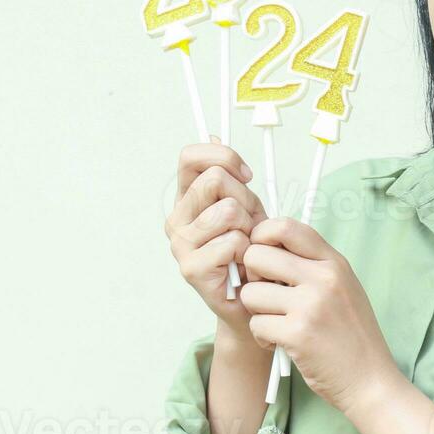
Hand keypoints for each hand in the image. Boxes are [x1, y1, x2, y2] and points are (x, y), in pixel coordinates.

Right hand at [165, 140, 267, 336]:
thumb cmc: (253, 252)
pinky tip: (245, 268)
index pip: (191, 156)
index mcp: (187, 199)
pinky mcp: (191, 269)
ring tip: (248, 248)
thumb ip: (229, 176)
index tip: (246, 176)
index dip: (223, 156)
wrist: (256, 301)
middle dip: (246, 199)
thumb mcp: (247, 206)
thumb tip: (212, 132)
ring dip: (249, 228)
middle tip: (251, 225)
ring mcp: (180, 245)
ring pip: (227, 211)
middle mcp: (176, 219)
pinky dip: (249, 254)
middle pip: (215, 180)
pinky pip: (233, 242)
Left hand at [239, 217, 401, 414]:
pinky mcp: (297, 334)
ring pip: (250, 293)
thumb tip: (266, 248)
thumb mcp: (343, 288)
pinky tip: (279, 343)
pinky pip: (255, 324)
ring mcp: (311, 305)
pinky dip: (262, 337)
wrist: (371, 380)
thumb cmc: (352, 336)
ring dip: (256, 312)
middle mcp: (324, 277)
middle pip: (256, 255)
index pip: (285, 226)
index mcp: (334, 262)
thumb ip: (312, 266)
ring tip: (276, 324)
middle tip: (267, 297)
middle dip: (252, 278)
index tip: (263, 259)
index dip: (261, 237)